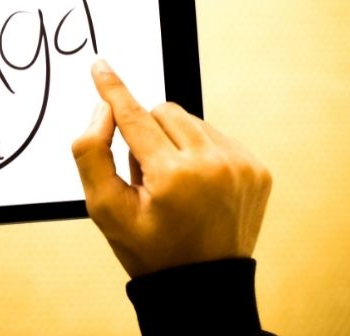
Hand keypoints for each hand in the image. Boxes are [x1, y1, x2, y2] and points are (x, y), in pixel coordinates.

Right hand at [72, 60, 271, 277]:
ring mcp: (241, 165)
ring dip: (174, 140)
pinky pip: (216, 135)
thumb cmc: (151, 249)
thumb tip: (105, 108)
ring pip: (191, 121)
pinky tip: (196, 182)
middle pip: (165, 111)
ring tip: (174, 182)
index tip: (101, 66)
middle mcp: (213, 164)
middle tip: (147, 174)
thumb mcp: (105, 209)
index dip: (113, 90)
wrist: (202, 283)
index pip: (135, 117)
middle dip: (147, 133)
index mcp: (173, 176)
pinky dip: (199, 150)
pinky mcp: (257, 168)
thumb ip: (92, 153)